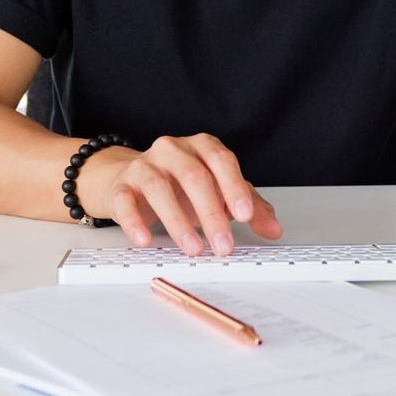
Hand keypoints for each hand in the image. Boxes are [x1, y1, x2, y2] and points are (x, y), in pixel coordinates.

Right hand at [74, 134, 282, 255]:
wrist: (129, 180)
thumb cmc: (179, 185)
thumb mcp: (218, 192)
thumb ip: (249, 206)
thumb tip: (274, 228)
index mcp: (200, 147)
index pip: (221, 160)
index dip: (233, 186)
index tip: (245, 215)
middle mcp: (172, 150)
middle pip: (194, 176)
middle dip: (211, 214)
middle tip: (223, 244)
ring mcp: (144, 166)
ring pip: (159, 188)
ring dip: (178, 222)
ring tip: (193, 248)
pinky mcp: (121, 186)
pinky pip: (126, 202)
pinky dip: (135, 222)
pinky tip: (145, 240)